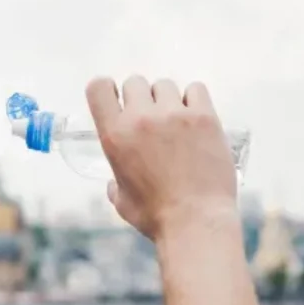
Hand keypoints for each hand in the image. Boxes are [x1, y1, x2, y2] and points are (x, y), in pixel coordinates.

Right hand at [85, 76, 237, 240]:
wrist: (196, 222)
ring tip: (177, 125)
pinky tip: (196, 120)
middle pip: (135, 82)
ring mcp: (174, 115)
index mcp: (115, 135)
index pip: (99, 88)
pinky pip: (196, 89)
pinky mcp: (204, 117)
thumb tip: (115, 181)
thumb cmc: (156, 217)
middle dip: (141, 99)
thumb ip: (115, 182)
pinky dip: (194, 101)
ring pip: (165, 85)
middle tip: (152, 122)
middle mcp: (142, 119)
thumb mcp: (122, 201)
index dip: (107, 90)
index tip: (117, 101)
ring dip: (168, 101)